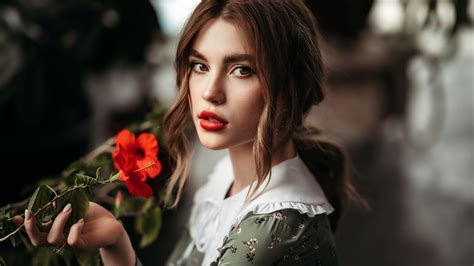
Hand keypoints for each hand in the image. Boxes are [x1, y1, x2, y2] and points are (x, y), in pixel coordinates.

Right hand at [13, 202, 134, 264]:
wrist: (113, 225)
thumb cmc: (93, 216)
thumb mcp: (76, 206)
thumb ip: (62, 205)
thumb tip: (49, 200)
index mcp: (56, 229)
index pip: (36, 230)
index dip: (23, 225)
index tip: (14, 217)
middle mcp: (61, 238)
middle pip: (37, 240)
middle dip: (30, 227)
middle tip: (30, 213)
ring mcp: (71, 243)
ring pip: (53, 239)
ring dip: (58, 221)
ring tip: (70, 208)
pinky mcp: (84, 245)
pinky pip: (72, 242)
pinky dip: (74, 230)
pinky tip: (81, 221)